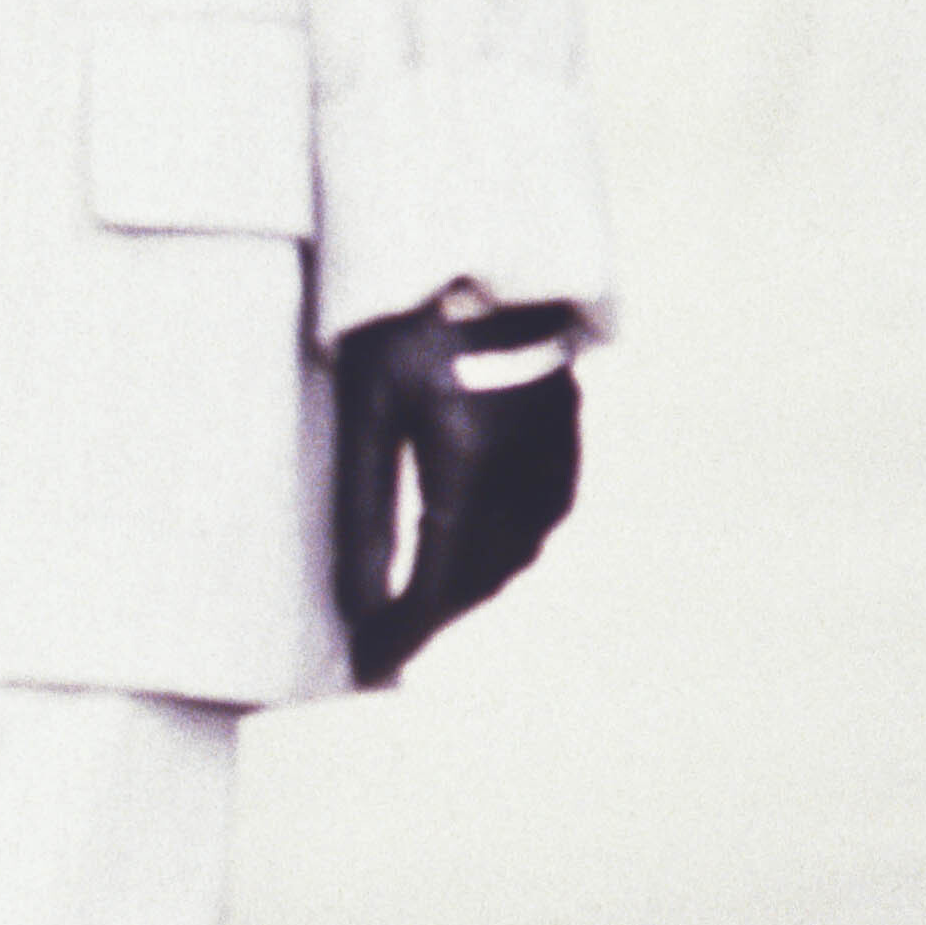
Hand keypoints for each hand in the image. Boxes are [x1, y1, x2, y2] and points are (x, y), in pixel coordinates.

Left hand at [329, 299, 584, 687]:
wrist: (480, 255)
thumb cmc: (405, 324)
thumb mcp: (366, 410)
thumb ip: (363, 510)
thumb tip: (359, 604)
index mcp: (468, 464)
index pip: (436, 582)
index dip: (402, 635)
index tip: (369, 669)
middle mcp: (522, 472)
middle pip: (477, 579)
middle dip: (429, 619)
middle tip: (381, 643)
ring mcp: (554, 456)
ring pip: (511, 557)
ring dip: (464, 589)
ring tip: (415, 607)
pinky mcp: (566, 441)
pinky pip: (535, 524)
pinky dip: (495, 553)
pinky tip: (466, 555)